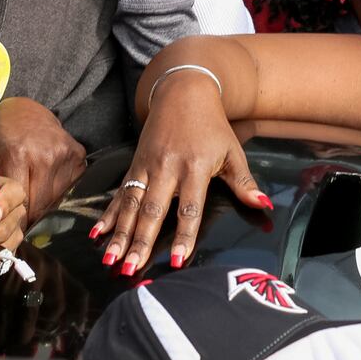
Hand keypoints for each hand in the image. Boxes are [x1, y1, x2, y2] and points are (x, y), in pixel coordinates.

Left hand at [0, 98, 86, 223]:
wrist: (26, 111)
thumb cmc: (1, 134)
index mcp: (18, 153)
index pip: (20, 199)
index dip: (13, 217)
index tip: (10, 227)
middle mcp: (46, 154)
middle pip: (41, 204)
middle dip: (29, 217)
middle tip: (18, 222)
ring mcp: (65, 155)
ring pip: (57, 200)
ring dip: (44, 208)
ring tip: (31, 204)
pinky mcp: (78, 156)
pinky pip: (70, 189)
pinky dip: (57, 195)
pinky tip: (45, 188)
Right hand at [90, 73, 268, 273]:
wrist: (183, 91)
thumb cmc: (211, 126)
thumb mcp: (233, 151)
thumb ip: (244, 183)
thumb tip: (264, 205)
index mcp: (195, 167)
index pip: (189, 208)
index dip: (184, 236)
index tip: (177, 261)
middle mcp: (167, 168)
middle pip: (152, 211)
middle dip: (140, 241)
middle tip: (130, 268)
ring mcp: (147, 167)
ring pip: (130, 205)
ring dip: (119, 234)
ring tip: (111, 258)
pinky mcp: (134, 166)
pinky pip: (118, 194)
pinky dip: (106, 214)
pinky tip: (96, 234)